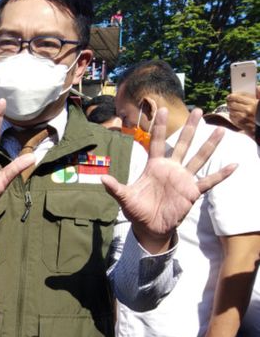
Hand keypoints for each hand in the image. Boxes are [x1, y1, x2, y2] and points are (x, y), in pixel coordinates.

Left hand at [101, 108, 235, 252]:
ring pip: (198, 158)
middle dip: (189, 128)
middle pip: (182, 144)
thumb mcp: (125, 198)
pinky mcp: (192, 192)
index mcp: (154, 166)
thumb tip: (102, 179)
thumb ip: (115, 188)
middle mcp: (171, 169)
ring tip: (220, 130)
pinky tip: (233, 165)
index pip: (157, 142)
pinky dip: (221, 174)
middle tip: (197, 110)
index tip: (161, 109)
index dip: (159, 126)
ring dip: (209, 145)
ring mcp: (183, 179)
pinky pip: (209, 181)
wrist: (149, 227)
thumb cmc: (137, 210)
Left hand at [227, 86, 258, 136]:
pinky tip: (235, 114)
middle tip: (229, 101)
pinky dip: (232, 116)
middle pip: (232, 104)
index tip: (230, 96)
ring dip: (231, 109)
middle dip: (229, 102)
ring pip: (231, 111)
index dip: (232, 96)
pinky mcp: (242, 125)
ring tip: (232, 107)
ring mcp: (244, 119)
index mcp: (253, 103)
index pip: (236, 97)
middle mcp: (247, 111)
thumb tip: (256, 87)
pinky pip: (233, 119)